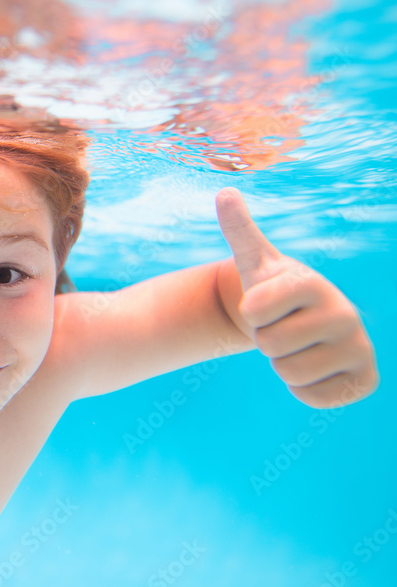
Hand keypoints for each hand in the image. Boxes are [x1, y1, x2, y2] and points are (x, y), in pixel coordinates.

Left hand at [216, 188, 376, 408]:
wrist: (307, 322)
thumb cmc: (274, 290)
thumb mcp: (254, 261)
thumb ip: (239, 229)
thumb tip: (224, 191)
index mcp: (311, 283)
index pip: (254, 311)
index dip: (252, 312)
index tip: (267, 303)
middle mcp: (344, 313)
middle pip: (270, 344)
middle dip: (267, 340)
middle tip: (283, 327)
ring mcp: (359, 347)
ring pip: (289, 372)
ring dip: (284, 364)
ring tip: (298, 345)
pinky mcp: (365, 380)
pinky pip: (313, 398)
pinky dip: (305, 389)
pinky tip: (316, 367)